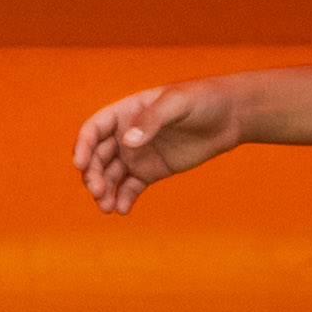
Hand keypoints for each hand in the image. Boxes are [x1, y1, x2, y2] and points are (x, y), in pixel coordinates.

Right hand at [71, 76, 253, 212]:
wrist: (230, 116)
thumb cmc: (202, 100)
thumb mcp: (177, 104)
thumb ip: (151, 121)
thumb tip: (127, 142)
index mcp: (125, 112)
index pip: (94, 130)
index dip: (83, 146)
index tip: (80, 164)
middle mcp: (125, 134)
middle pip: (97, 157)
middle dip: (93, 175)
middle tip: (99, 193)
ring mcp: (137, 155)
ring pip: (110, 176)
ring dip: (104, 191)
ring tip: (108, 208)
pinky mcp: (151, 172)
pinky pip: (130, 188)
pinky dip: (124, 199)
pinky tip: (123, 210)